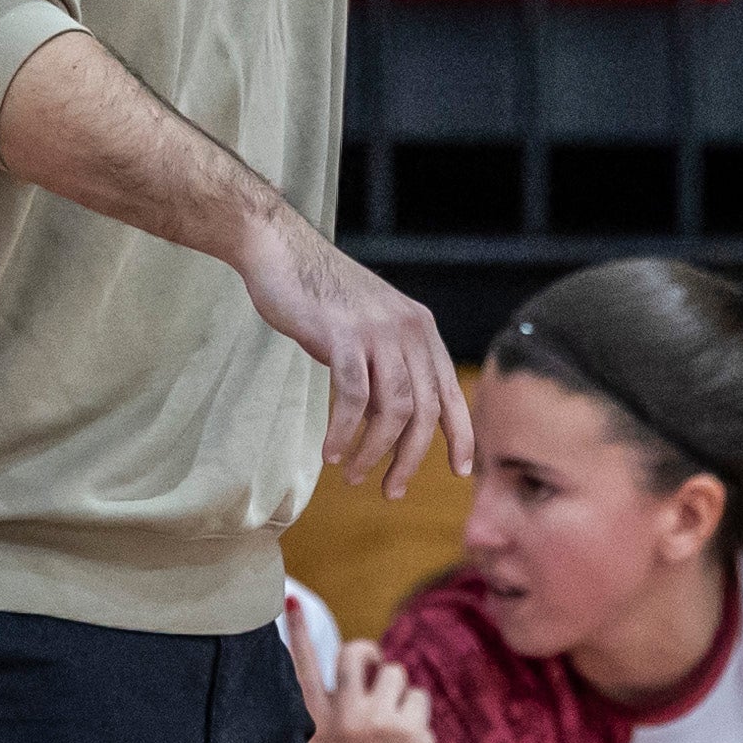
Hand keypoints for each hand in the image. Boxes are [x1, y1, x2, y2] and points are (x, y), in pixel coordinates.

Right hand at [245, 208, 468, 500]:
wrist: (282, 252)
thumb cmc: (319, 297)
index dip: (460, 434)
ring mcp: (378, 331)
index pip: (450, 391)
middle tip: (391, 490)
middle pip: (424, 410)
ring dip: (376, 452)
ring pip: (393, 408)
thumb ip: (384, 370)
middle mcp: (408, 330)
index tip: (460, 471)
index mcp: (421, 330)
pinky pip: (354, 396)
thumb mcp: (366, 332)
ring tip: (355, 476)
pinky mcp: (344, 335)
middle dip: (410, 458)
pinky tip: (331, 452)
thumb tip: (385, 425)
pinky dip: (344, 431)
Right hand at [298, 636, 447, 742]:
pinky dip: (420, 716)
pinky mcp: (406, 726)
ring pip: (393, 672)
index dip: (297, 634)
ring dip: (401, 694)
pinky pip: (418, 696)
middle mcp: (340, 720)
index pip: (302, 671)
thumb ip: (338, 714)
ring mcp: (373, 721)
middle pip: (353, 653)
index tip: (289, 598)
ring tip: (398, 730)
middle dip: (369, 652)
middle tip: (376, 663)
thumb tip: (356, 665)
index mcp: (317, 727)